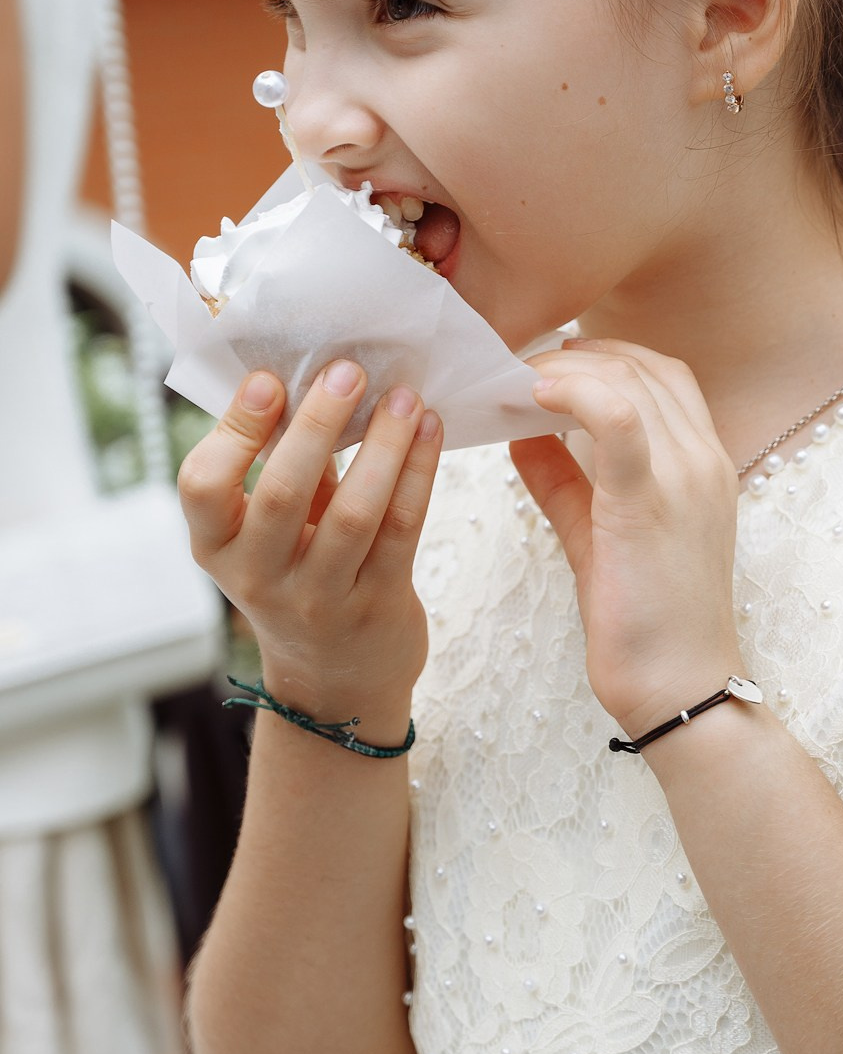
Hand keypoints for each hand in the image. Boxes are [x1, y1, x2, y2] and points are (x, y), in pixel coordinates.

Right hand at [177, 362, 442, 727]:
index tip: (267, 379)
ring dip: (383, 446)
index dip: (233, 430)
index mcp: (215, 547)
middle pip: (283, 494)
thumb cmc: (299, 575)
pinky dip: (419, 473)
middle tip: (347, 371)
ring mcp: (319, 599)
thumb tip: (311, 374)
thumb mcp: (267, 533)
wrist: (336, 682)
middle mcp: (258, 578)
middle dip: (317, 424)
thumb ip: (280, 465)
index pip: (200, 486)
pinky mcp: (377, 605)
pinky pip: (401, 529)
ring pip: (354, 513)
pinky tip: (430, 430)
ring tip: (404, 396)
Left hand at [511, 339, 744, 740]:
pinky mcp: (649, 502)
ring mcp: (686, 477)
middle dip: (577, 354)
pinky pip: (618, 419)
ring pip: (628, 381)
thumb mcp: (598, 532)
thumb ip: (563, 479)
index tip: (553, 362)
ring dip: (566, 369)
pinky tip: (534, 396)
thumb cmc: (644, 620)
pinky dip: (575, 393)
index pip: (665, 375)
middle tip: (520, 363)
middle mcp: (704, 459)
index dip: (607, 356)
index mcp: (704, 463)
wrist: (679, 687)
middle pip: (643, 367)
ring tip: (517, 378)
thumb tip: (517, 433)